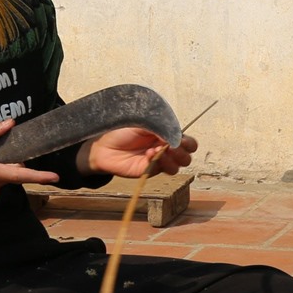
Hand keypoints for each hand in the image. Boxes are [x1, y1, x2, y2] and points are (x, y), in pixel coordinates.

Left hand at [80, 128, 197, 178]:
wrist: (104, 145)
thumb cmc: (121, 131)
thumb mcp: (144, 122)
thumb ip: (161, 127)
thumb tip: (176, 137)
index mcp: (167, 135)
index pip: (188, 142)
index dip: (188, 142)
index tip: (180, 139)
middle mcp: (166, 149)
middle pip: (187, 156)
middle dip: (183, 152)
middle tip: (172, 147)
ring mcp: (159, 161)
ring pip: (178, 166)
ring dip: (173, 159)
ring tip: (159, 151)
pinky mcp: (150, 170)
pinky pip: (162, 170)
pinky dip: (159, 162)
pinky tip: (149, 154)